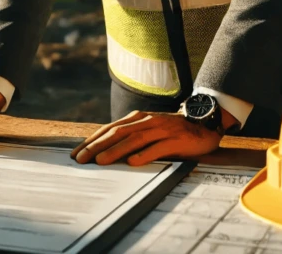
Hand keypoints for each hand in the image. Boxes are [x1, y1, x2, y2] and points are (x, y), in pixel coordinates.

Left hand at [70, 110, 227, 166]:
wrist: (204, 123)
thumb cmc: (172, 131)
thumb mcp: (149, 131)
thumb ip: (130, 138)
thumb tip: (105, 152)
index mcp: (137, 119)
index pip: (109, 129)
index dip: (92, 141)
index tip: (77, 153)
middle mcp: (147, 121)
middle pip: (117, 133)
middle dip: (97, 146)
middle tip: (81, 159)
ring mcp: (161, 129)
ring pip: (134, 139)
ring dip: (116, 151)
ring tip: (101, 161)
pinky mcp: (175, 139)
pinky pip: (158, 147)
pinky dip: (145, 154)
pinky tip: (133, 162)